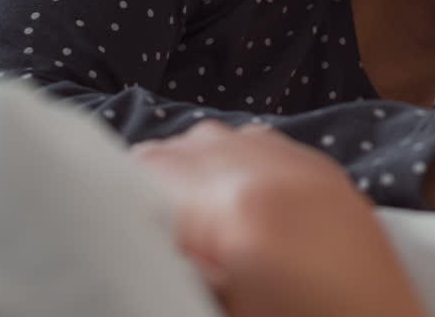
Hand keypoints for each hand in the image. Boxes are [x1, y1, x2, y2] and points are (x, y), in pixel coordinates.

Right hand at [133, 121, 424, 316]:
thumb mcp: (225, 303)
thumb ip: (180, 257)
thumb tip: (142, 231)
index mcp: (235, 208)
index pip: (150, 172)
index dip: (119, 192)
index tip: (107, 216)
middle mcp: (269, 169)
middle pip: (180, 147)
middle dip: (154, 180)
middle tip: (145, 222)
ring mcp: (303, 163)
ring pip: (218, 135)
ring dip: (193, 165)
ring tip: (187, 213)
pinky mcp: (327, 170)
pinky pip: (262, 141)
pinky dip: (237, 159)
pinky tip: (234, 196)